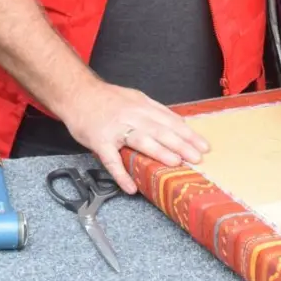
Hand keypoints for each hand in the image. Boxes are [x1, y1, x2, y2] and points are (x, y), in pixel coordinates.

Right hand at [60, 82, 210, 193]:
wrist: (77, 94)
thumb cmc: (105, 99)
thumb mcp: (134, 98)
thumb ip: (153, 111)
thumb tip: (176, 123)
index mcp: (142, 106)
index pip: (170, 120)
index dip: (188, 134)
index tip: (203, 145)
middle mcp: (132, 116)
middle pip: (160, 130)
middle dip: (181, 144)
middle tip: (197, 157)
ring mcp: (115, 129)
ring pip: (141, 140)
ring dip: (159, 152)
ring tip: (175, 163)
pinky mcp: (99, 141)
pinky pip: (111, 159)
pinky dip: (121, 174)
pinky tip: (130, 187)